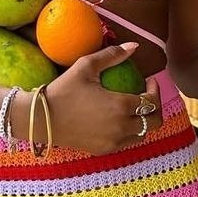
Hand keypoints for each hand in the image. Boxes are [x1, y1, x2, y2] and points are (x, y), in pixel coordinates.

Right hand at [45, 42, 161, 154]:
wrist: (41, 119)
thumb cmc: (63, 90)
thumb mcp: (86, 66)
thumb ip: (112, 55)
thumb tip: (134, 46)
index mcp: (121, 106)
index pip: (151, 101)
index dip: (155, 90)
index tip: (149, 81)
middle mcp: (121, 127)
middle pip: (154, 122)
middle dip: (156, 108)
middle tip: (147, 96)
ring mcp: (113, 141)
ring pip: (142, 134)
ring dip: (144, 121)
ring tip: (134, 108)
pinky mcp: (104, 150)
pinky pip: (126, 143)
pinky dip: (130, 132)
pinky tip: (119, 119)